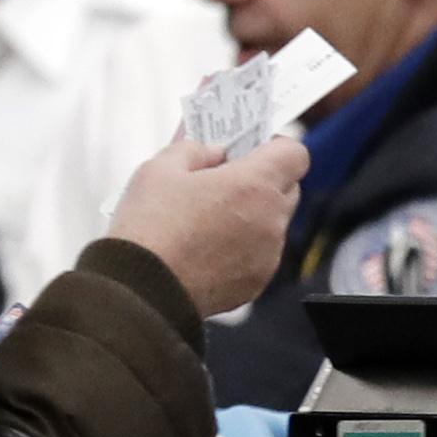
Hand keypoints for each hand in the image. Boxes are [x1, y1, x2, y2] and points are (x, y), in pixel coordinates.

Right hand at [106, 134, 306, 317]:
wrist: (141, 291)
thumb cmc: (150, 229)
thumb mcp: (161, 168)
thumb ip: (195, 149)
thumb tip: (212, 151)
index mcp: (253, 185)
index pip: (295, 153)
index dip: (276, 146)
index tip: (252, 147)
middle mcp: (270, 221)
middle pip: (288, 188)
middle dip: (263, 180)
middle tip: (227, 179)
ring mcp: (267, 256)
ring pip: (273, 224)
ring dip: (252, 216)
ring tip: (209, 218)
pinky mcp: (256, 283)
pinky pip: (260, 255)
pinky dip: (243, 248)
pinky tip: (207, 248)